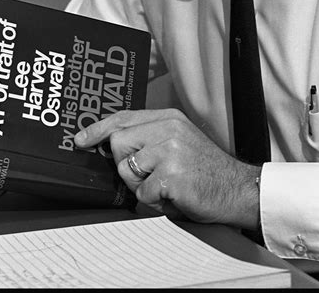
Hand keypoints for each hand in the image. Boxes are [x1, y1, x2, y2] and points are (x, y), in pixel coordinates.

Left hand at [75, 109, 260, 228]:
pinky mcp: (172, 175)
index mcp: (168, 118)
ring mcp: (171, 150)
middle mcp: (169, 129)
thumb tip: (113, 142)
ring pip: (127, 170)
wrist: (237, 189)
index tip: (80, 139)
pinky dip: (154, 201)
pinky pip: (143, 193)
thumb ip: (150, 136)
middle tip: (151, 174)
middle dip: (126, 165)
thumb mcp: (178, 140)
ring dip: (142, 185)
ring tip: (165, 184)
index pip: (123, 117)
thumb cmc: (205, 170)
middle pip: (118, 143)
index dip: (98, 129)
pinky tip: (173, 195)